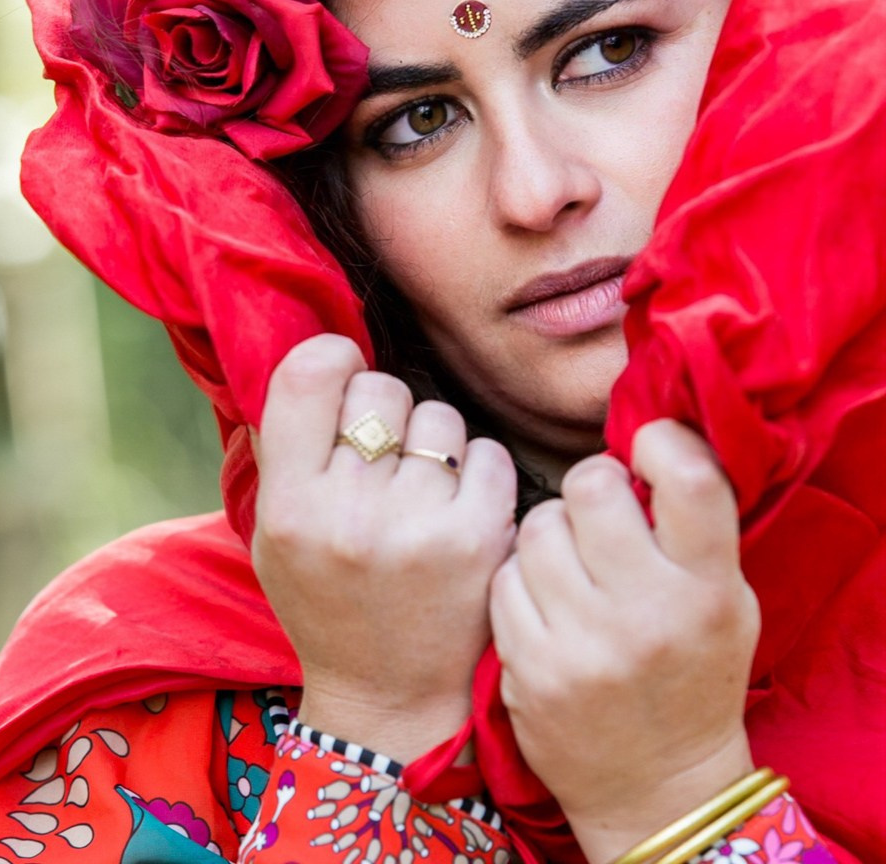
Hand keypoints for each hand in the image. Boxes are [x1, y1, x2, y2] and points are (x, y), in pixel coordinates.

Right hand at [252, 334, 516, 761]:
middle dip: (384, 410)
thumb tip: (314, 356)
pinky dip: (476, 469)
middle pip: (380, 388)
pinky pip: (486, 451)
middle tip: (382, 456)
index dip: (332, 359)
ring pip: (438, 416)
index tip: (344, 375)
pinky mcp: (479, 538)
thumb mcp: (273, 534)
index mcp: (291, 507)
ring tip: (420, 490)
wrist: (389, 696)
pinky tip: (458, 506)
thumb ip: (282, 449)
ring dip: (433, 441)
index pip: (309, 375)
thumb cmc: (325, 600)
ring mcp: (419, 526)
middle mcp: (350, 514)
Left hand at [489, 420, 759, 863]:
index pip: (688, 478)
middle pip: (592, 486)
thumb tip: (645, 441)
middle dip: (591, 485)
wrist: (656, 789)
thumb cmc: (693, 677)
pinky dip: (521, 578)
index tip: (645, 446)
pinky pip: (505, 578)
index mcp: (709, 590)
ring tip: (570, 560)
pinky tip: (544, 601)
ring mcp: (583, 643)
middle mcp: (648, 614)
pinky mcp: (529, 667)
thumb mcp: (725, 602)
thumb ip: (694, 528)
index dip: (660, 442)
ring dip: (550, 530)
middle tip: (597, 509)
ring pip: (538, 525)